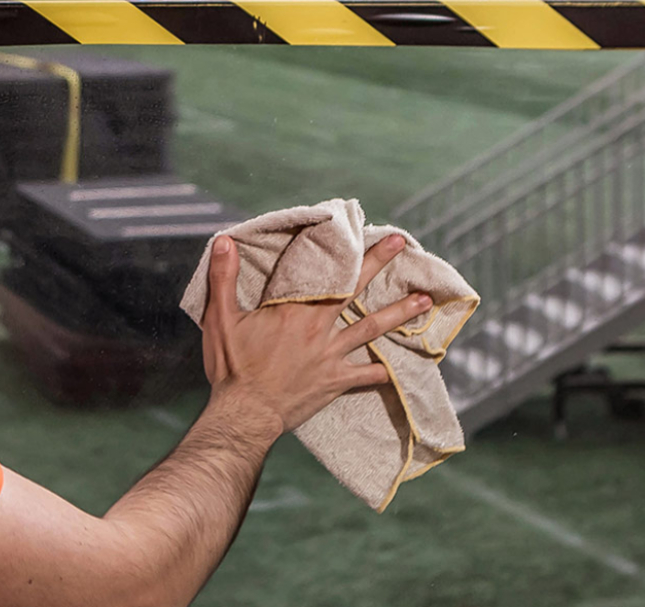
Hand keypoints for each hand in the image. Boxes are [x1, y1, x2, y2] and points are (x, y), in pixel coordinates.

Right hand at [199, 234, 428, 433]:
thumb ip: (224, 278)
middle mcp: (318, 329)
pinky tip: (395, 369)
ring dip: (399, 313)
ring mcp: (330, 356)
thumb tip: (224, 241)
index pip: (325, 273)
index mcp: (294, 310)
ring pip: (371, 328)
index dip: (344, 252)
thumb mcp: (220, 319)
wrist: (246, 414)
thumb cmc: (232, 367)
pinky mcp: (334, 381)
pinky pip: (365, 375)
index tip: (359, 230)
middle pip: (354, 291)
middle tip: (400, 243)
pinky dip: (381, 372)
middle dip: (378, 264)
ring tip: (424, 300)